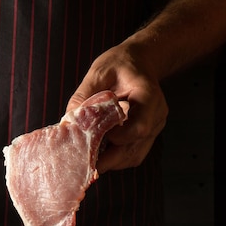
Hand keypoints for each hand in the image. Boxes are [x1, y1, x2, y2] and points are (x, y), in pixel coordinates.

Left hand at [66, 41, 167, 171]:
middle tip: (85, 163)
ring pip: (134, 156)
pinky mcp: (148, 136)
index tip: (96, 136)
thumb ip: (84, 94)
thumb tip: (69, 119)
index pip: (140, 126)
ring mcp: (154, 127)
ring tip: (89, 160)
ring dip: (111, 162)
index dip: (118, 137)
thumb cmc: (120, 64)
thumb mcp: (99, 71)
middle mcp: (156, 115)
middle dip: (109, 159)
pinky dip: (116, 159)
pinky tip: (100, 154)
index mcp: (148, 95)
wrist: (139, 62)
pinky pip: (133, 155)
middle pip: (135, 148)